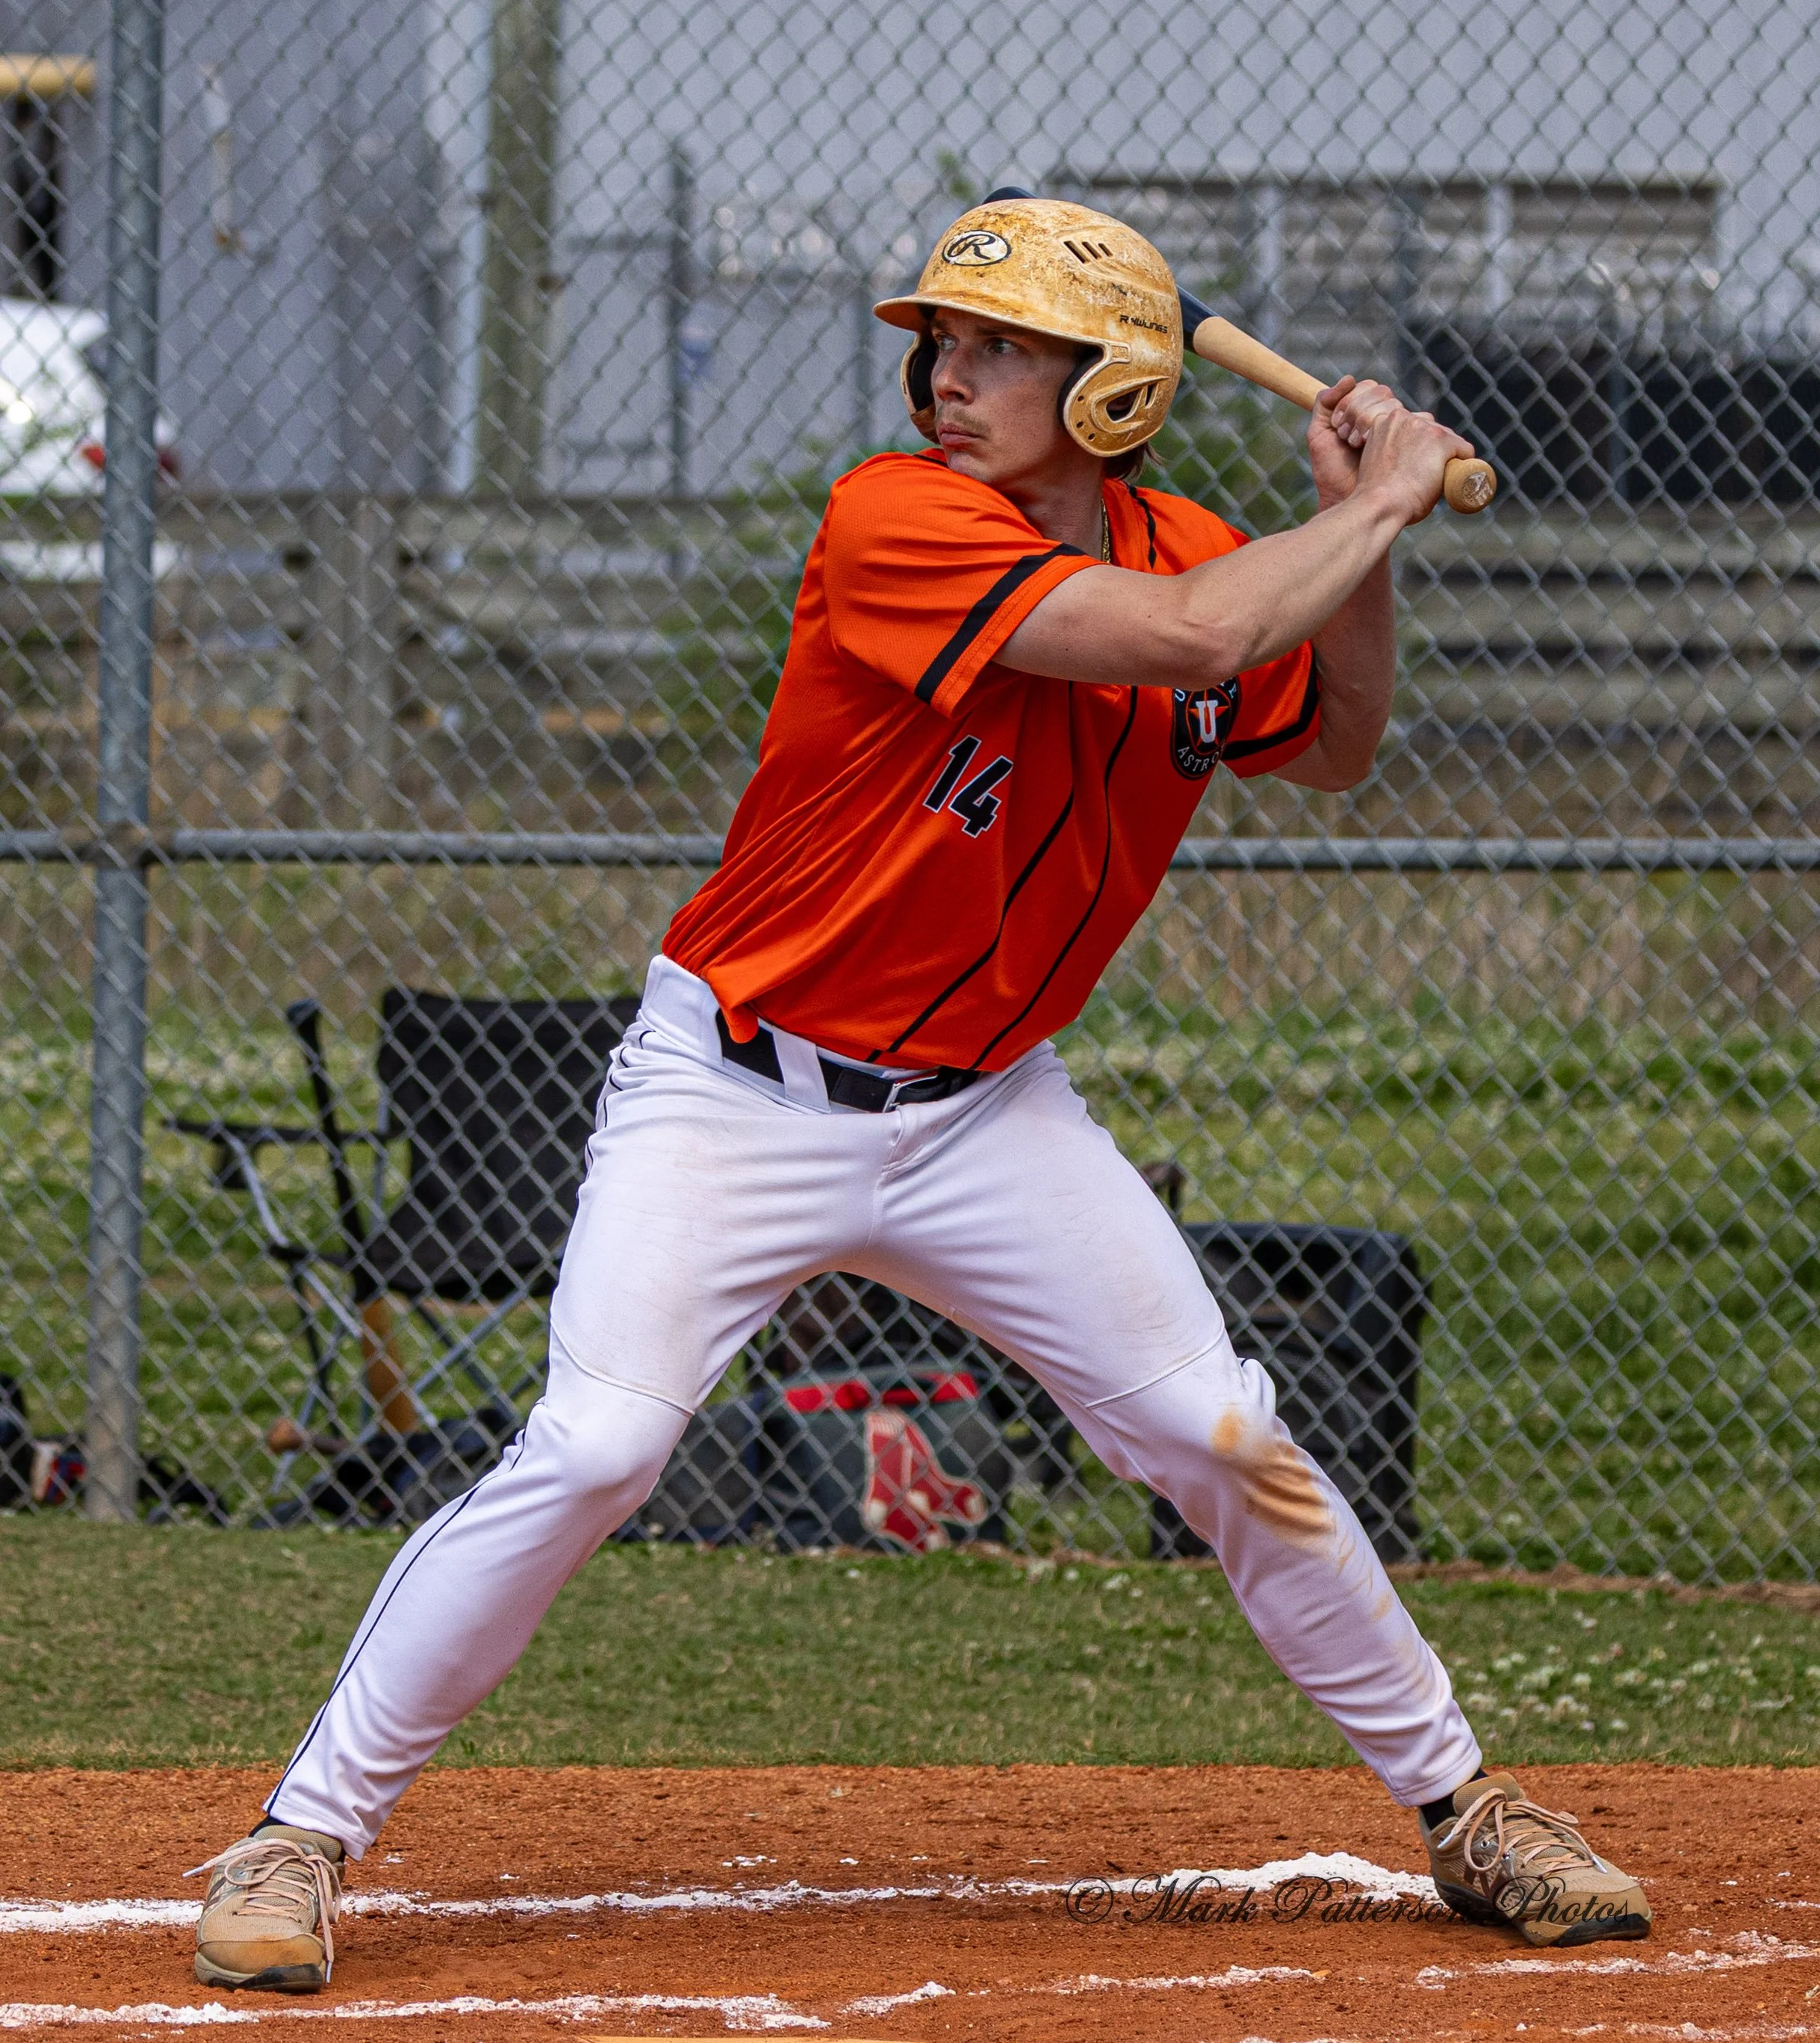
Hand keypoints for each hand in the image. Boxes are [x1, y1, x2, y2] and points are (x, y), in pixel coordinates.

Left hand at [1309, 377, 1405, 507]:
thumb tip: (1349, 378)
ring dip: (1372, 420)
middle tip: (1345, 437)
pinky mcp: (1412, 445)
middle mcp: (1385, 419)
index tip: (1336, 424)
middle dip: (1360, 410)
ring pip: (1397, 405)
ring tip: (1355, 444)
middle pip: (1383, 393)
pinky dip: (1390, 429)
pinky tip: (1370, 446)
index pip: (1368, 387)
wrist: (1344, 500)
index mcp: (1364, 413)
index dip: (1352, 400)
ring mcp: (1400, 431)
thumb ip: (1324, 403)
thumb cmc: (1331, 472)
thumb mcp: (1319, 434)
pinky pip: (1413, 422)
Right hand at [1349, 397, 1475, 526]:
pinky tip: (1450, 480)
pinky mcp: (1443, 440)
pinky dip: (1462, 466)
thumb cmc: (1374, 495)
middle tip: (1422, 475)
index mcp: (1385, 420)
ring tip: (1432, 481)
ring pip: (1449, 439)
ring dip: (1446, 458)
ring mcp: (1425, 428)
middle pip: (1432, 429)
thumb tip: (1407, 459)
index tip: (1409, 465)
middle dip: (1432, 449)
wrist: (1380, 506)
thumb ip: (1390, 450)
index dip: (1415, 447)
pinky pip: (1465, 450)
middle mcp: (1405, 417)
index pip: (1412, 426)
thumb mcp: (1376, 460)